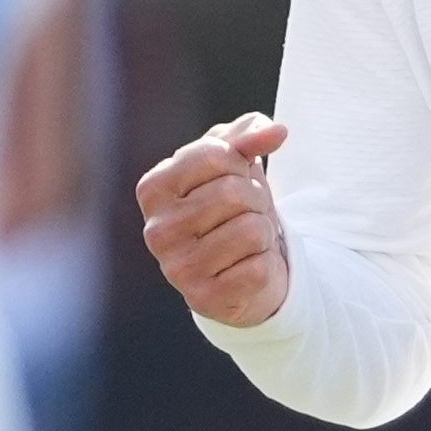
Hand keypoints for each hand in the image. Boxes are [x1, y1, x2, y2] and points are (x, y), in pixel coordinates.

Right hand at [138, 114, 293, 326]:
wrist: (242, 270)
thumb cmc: (233, 209)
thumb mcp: (235, 165)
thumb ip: (249, 136)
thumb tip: (277, 130)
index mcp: (153, 189)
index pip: (213, 153)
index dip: (240, 162)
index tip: (236, 178)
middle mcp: (156, 231)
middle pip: (233, 192)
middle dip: (256, 199)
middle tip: (248, 213)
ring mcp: (177, 269)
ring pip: (251, 229)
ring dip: (263, 231)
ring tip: (249, 240)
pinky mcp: (204, 300)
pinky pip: (259, 268)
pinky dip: (266, 264)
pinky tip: (248, 267)